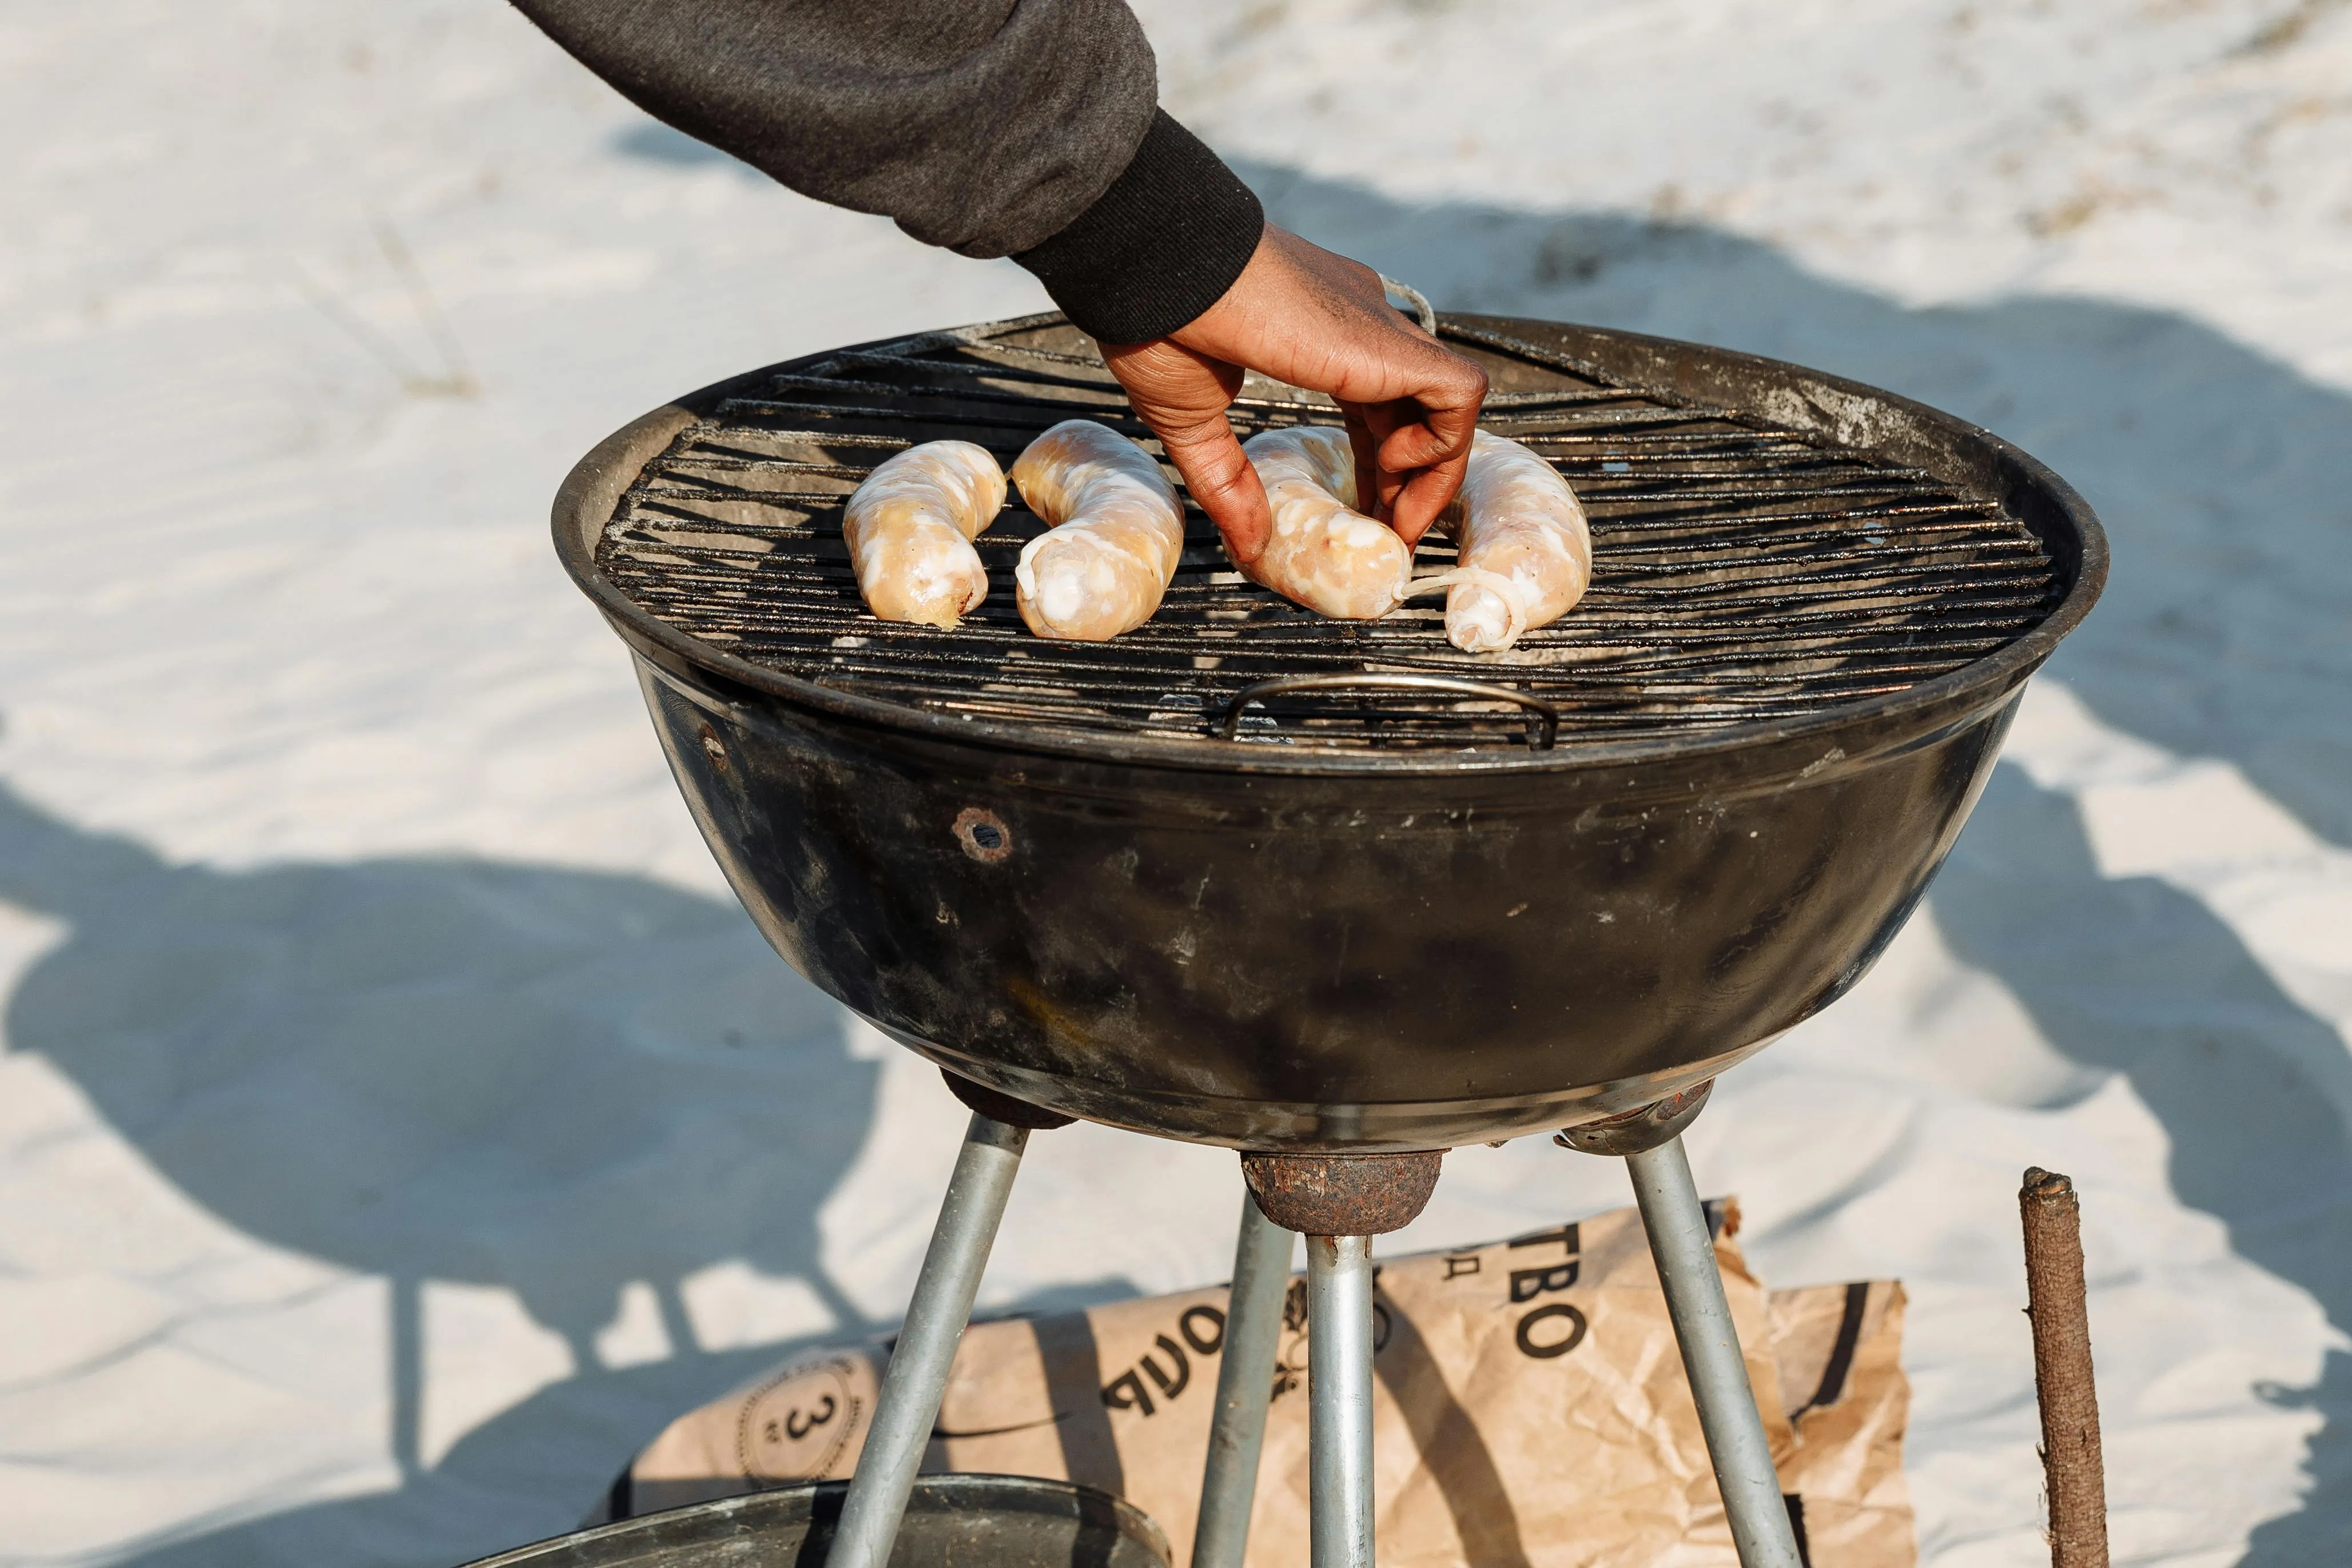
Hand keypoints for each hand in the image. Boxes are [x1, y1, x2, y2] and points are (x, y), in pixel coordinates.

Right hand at [1098, 225, 1488, 564]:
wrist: (1156, 262)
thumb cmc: (1160, 320)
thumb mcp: (1194, 421)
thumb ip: (1230, 483)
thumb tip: (1247, 549)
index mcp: (1320, 331)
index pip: (1377, 403)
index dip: (1378, 466)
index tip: (1363, 515)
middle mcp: (1361, 324)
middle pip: (1417, 410)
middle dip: (1410, 484)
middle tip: (1388, 538)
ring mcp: (1380, 328)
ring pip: (1451, 404)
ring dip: (1434, 474)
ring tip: (1398, 525)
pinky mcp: (1389, 342)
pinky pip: (1460, 393)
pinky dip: (1442, 443)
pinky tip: (1390, 470)